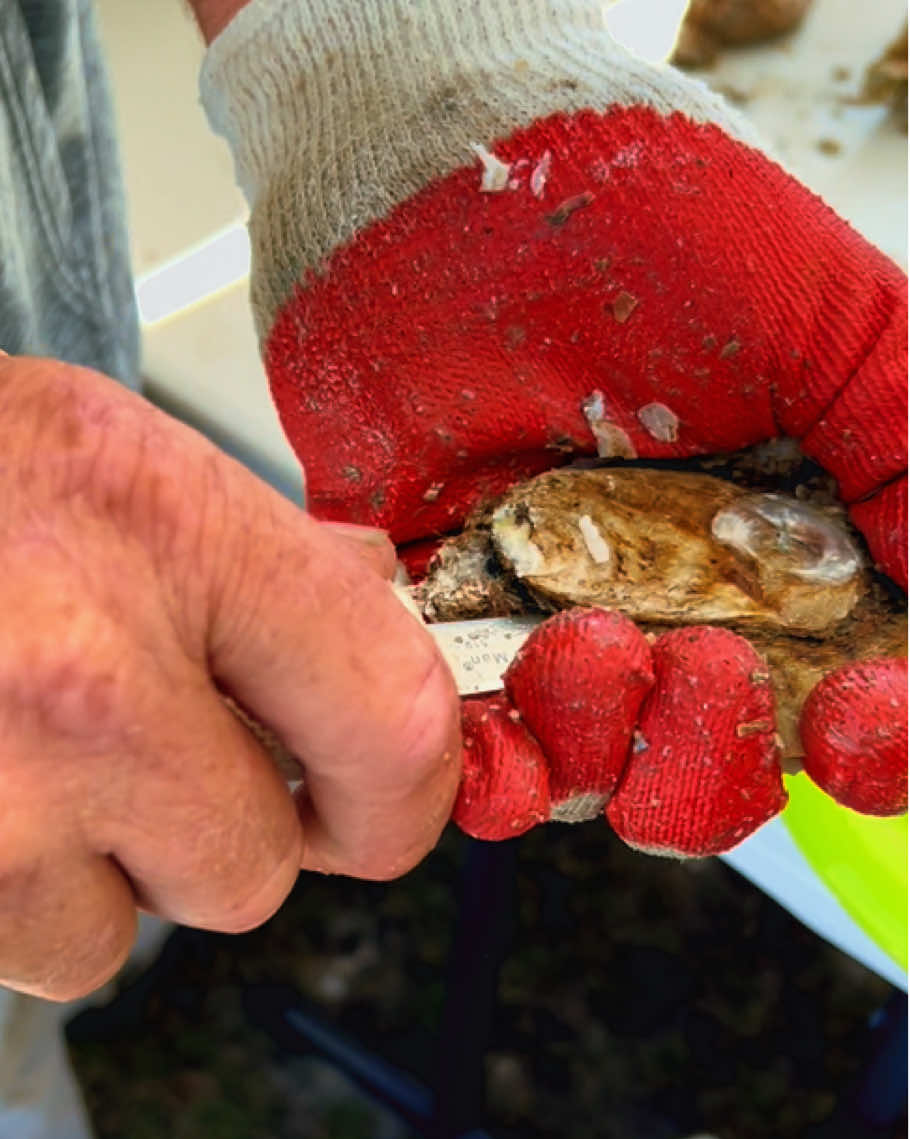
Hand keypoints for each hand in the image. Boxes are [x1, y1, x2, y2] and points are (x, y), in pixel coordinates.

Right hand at [0, 314, 458, 1051]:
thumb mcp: (70, 449)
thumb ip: (244, 549)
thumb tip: (373, 611)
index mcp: (146, 524)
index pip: (386, 718)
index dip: (398, 793)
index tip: (365, 811)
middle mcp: (65, 681)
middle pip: (245, 872)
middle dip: (173, 827)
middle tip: (56, 731)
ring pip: (99, 943)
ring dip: (38, 874)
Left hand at [203, 0, 906, 854]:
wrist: (456, 183)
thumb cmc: (650, 224)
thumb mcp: (828, 324)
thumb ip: (904, 451)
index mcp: (794, 554)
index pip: (850, 699)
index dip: (872, 738)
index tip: (857, 710)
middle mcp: (683, 607)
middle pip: (726, 767)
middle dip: (724, 753)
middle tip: (701, 659)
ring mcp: (562, 626)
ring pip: (603, 778)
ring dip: (611, 751)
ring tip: (590, 645)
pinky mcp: (451, 626)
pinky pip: (472, 754)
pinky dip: (492, 771)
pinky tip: (496, 718)